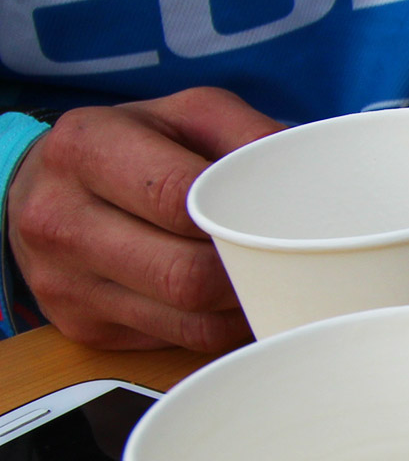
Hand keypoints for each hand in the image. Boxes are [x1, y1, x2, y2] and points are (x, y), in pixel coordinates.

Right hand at [5, 87, 284, 351]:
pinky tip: (237, 304)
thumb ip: (251, 136)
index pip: (181, 201)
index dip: (242, 222)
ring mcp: (63, 281)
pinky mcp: (80, 325)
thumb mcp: (189, 117)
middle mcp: (58, 217)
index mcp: (88, 147)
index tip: (285, 225)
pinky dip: (223, 329)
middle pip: (187, 276)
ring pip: (189, 321)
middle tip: (291, 264)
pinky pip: (177, 342)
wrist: (38, 186)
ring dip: (244, 309)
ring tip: (272, 284)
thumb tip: (318, 182)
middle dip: (250, 274)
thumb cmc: (136, 148)